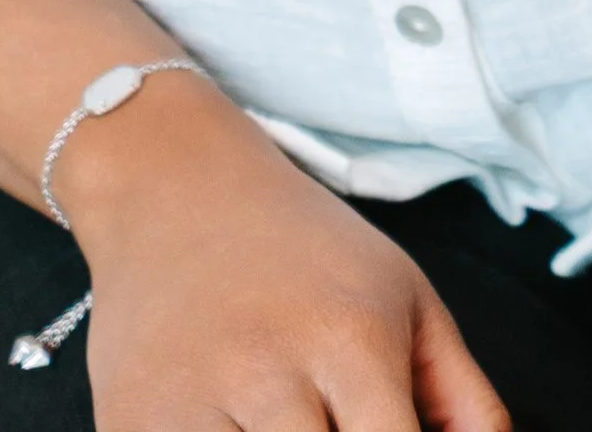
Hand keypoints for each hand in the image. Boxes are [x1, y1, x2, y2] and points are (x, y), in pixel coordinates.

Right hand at [54, 71, 508, 431]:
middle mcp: (266, 373)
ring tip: (294, 423)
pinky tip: (235, 430)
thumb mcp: (404, 298)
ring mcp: (186, 406)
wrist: (170, 185)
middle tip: (341, 427)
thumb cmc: (304, 251)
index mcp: (349, 340)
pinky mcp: (126, 426)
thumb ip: (465, 399)